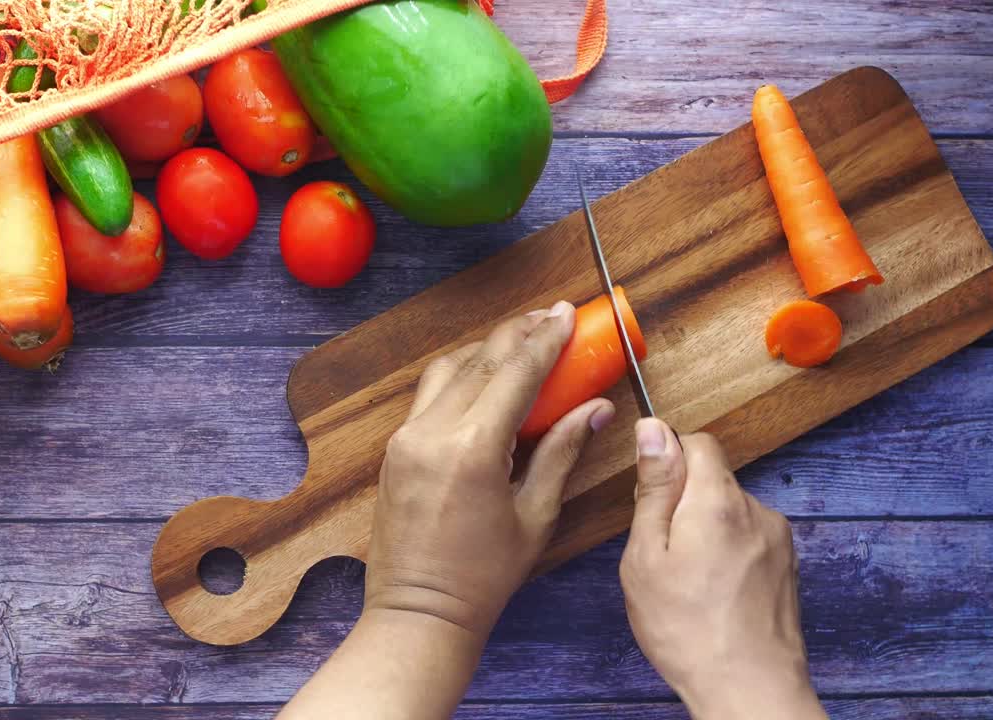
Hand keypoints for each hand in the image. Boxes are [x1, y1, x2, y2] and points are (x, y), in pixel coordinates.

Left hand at [365, 301, 616, 636]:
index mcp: (473, 448)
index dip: (546, 338)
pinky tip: (485, 374)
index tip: (569, 313)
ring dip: (486, 348)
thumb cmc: (483, 574)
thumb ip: (563, 452)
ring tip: (522, 339)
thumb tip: (597, 407)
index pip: (515, 373)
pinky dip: (460, 374)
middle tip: (551, 317)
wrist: (418, 610)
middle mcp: (432, 432)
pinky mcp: (395, 448)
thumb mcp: (535, 514)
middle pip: (480, 359)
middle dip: (519, 333)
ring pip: (448, 369)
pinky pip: (429, 394)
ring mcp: (406, 438)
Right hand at [619, 420, 825, 719]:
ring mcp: (778, 538)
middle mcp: (756, 510)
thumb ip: (653, 489)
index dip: (669, 459)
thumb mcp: (646, 556)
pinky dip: (728, 550)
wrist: (750, 689)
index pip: (698, 442)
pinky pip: (749, 536)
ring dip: (707, 528)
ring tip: (690, 578)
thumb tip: (654, 431)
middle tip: (664, 551)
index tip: (652, 496)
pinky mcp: (787, 563)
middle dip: (684, 501)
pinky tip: (714, 590)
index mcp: (717, 501)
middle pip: (714, 478)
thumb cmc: (687, 630)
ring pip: (730, 509)